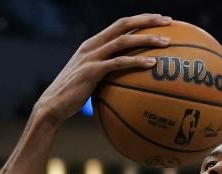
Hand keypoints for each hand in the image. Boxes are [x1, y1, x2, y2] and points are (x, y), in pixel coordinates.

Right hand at [33, 14, 172, 123]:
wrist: (52, 106)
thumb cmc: (73, 97)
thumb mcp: (91, 80)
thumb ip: (107, 74)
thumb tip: (127, 81)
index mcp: (93, 44)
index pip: (120, 25)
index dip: (140, 19)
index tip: (160, 20)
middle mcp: (92, 45)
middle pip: (124, 25)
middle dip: (147, 20)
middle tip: (170, 22)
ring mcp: (91, 56)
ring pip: (124, 41)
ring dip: (147, 39)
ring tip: (166, 42)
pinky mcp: (92, 71)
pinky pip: (118, 63)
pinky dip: (136, 61)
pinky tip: (152, 64)